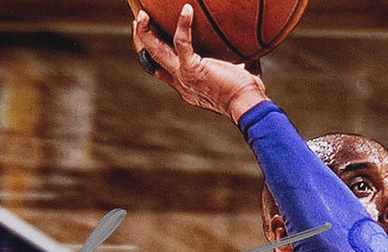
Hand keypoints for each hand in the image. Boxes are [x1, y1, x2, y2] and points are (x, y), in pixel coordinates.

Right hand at [132, 4, 267, 122]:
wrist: (247, 105)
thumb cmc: (247, 94)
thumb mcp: (237, 75)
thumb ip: (237, 63)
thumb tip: (250, 51)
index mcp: (188, 87)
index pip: (163, 70)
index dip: (153, 53)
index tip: (150, 35)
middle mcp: (181, 84)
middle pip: (151, 61)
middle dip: (142, 40)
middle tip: (137, 20)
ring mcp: (184, 77)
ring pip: (155, 52)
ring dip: (146, 33)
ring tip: (142, 14)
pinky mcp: (192, 70)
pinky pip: (181, 42)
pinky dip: (183, 25)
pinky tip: (187, 9)